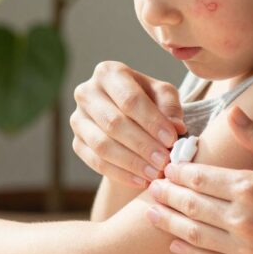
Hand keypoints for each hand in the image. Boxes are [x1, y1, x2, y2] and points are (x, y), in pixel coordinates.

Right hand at [71, 61, 186, 188]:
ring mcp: (78, 119)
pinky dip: (120, 174)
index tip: (172, 140)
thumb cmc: (149, 101)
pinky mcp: (76, 142)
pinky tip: (140, 180)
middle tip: (164, 161)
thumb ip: (170, 107)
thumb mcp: (163, 95)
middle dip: (142, 145)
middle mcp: (87, 92)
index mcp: (109, 73)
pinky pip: (96, 162)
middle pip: (114, 123)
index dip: (151, 121)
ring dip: (131, 162)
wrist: (129, 117)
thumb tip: (176, 126)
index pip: (129, 99)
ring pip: (102, 145)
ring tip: (154, 173)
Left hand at [145, 105, 252, 253]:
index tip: (166, 166)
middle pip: (191, 205)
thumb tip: (233, 110)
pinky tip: (175, 243)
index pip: (199, 178)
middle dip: (167, 195)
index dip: (178, 172)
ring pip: (193, 234)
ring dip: (169, 222)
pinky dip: (188, 252)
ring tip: (152, 213)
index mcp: (251, 187)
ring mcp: (245, 249)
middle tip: (151, 187)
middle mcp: (243, 219)